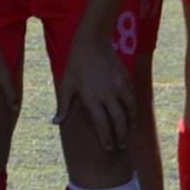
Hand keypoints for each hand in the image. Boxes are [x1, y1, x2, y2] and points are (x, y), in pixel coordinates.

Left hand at [56, 33, 134, 152]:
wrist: (92, 42)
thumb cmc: (76, 64)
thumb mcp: (66, 85)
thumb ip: (63, 106)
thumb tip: (55, 123)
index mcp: (92, 99)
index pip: (102, 124)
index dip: (106, 138)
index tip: (108, 147)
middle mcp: (107, 95)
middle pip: (119, 121)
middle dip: (121, 136)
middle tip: (121, 145)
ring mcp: (119, 86)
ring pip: (130, 110)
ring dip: (131, 123)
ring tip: (130, 131)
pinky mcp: (126, 79)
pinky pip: (132, 97)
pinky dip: (133, 108)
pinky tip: (132, 114)